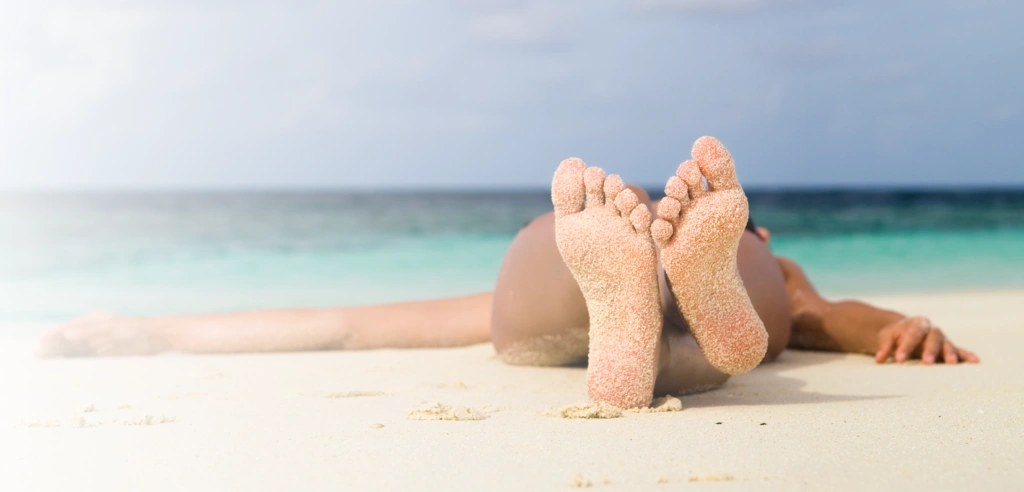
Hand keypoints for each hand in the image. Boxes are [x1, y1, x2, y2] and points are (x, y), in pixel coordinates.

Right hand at [36, 312, 164, 357]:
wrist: (159, 336)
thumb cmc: (136, 329)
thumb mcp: (112, 329)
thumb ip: (89, 331)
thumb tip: (67, 334)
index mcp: (93, 321)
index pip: (66, 329)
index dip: (52, 337)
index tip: (38, 346)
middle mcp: (93, 331)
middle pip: (67, 341)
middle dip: (52, 348)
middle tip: (36, 358)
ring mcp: (99, 343)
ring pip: (75, 351)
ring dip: (61, 356)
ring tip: (44, 365)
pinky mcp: (106, 354)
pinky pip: (86, 358)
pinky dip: (75, 363)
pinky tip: (67, 371)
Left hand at [874, 316, 978, 363]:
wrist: (906, 331)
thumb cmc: (896, 335)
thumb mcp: (887, 337)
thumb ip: (884, 346)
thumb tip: (880, 358)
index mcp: (915, 324)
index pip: (912, 334)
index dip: (906, 346)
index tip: (899, 359)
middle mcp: (931, 329)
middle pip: (932, 338)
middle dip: (929, 350)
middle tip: (926, 362)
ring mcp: (942, 338)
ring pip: (947, 344)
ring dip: (949, 353)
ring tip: (951, 364)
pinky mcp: (949, 347)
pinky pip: (960, 350)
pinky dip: (967, 355)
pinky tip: (976, 361)